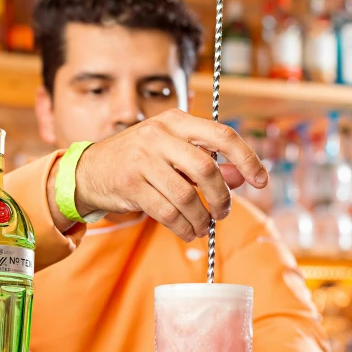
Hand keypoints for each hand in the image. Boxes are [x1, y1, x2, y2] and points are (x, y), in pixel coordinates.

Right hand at [74, 109, 267, 241]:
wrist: (90, 169)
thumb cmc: (140, 159)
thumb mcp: (174, 152)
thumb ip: (208, 161)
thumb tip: (241, 176)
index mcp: (175, 120)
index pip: (222, 135)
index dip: (247, 158)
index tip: (261, 180)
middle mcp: (158, 135)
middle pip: (206, 168)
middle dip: (222, 196)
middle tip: (223, 211)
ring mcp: (142, 159)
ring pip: (186, 195)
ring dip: (202, 218)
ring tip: (204, 226)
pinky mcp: (130, 184)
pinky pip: (167, 212)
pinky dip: (184, 227)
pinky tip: (188, 231)